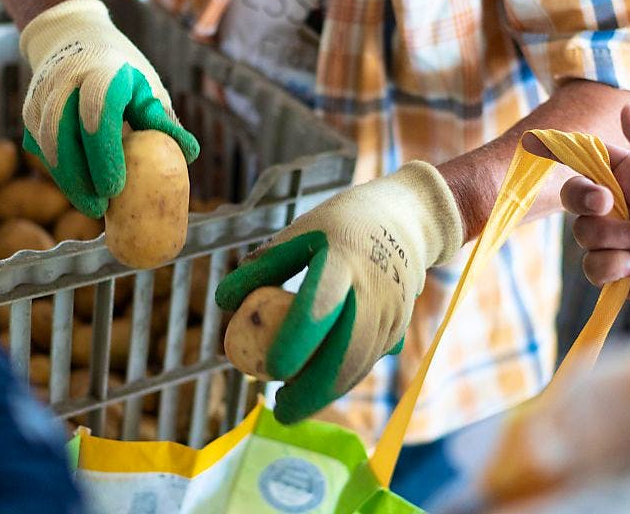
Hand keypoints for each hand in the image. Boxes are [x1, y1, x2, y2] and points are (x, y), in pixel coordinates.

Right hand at [20, 0, 198, 217]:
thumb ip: (162, 120)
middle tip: (100, 209)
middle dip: (79, 177)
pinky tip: (77, 189)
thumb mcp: (145, 85)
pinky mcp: (29, 110)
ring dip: (67, 179)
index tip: (115, 188)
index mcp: (101, 72)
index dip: (103, 154)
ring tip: (91, 205)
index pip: (97, 113)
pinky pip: (40, 147)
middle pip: (63, 134)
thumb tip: (190, 154)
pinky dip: (58, 171)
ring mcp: (42, 95)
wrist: (72, 36)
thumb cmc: (120, 69)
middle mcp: (65, 81)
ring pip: (47, 144)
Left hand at [215, 162, 463, 423]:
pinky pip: (369, 362)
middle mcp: (374, 289)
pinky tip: (317, 387)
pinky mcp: (399, 327)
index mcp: (344, 259)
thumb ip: (262, 267)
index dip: (297, 340)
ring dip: (327, 391)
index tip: (272, 369)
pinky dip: (342, 380)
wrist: (406, 220)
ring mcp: (393, 311)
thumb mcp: (299, 233)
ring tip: (291, 402)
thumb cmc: (338, 226)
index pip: (321, 304)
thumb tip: (223, 303)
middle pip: (346, 352)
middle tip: (280, 409)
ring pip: (359, 365)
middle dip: (313, 390)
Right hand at [553, 104, 629, 329]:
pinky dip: (618, 267)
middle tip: (606, 205)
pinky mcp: (612, 270)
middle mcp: (619, 205)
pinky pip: (591, 266)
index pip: (589, 157)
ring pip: (583, 232)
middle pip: (574, 194)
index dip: (562, 151)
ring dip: (620, 239)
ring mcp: (614, 238)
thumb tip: (627, 107)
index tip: (536, 144)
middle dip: (584, 199)